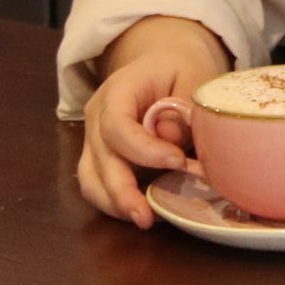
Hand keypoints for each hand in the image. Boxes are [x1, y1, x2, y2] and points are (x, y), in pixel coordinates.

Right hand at [76, 17, 229, 228]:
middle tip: (148, 217)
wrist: (163, 64)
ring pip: (91, 180)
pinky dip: (116, 204)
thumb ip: (185, 106)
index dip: (143, 150)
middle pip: (99, 159)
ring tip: (146, 220)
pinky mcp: (100, 160)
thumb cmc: (180, 68)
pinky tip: (144, 212)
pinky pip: (98, 187)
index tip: (177, 162)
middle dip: (122, 192)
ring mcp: (94, 141)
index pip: (117, 125)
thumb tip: (170, 142)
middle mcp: (97, 117)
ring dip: (115, 204)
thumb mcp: (193, 73)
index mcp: (118, 90)